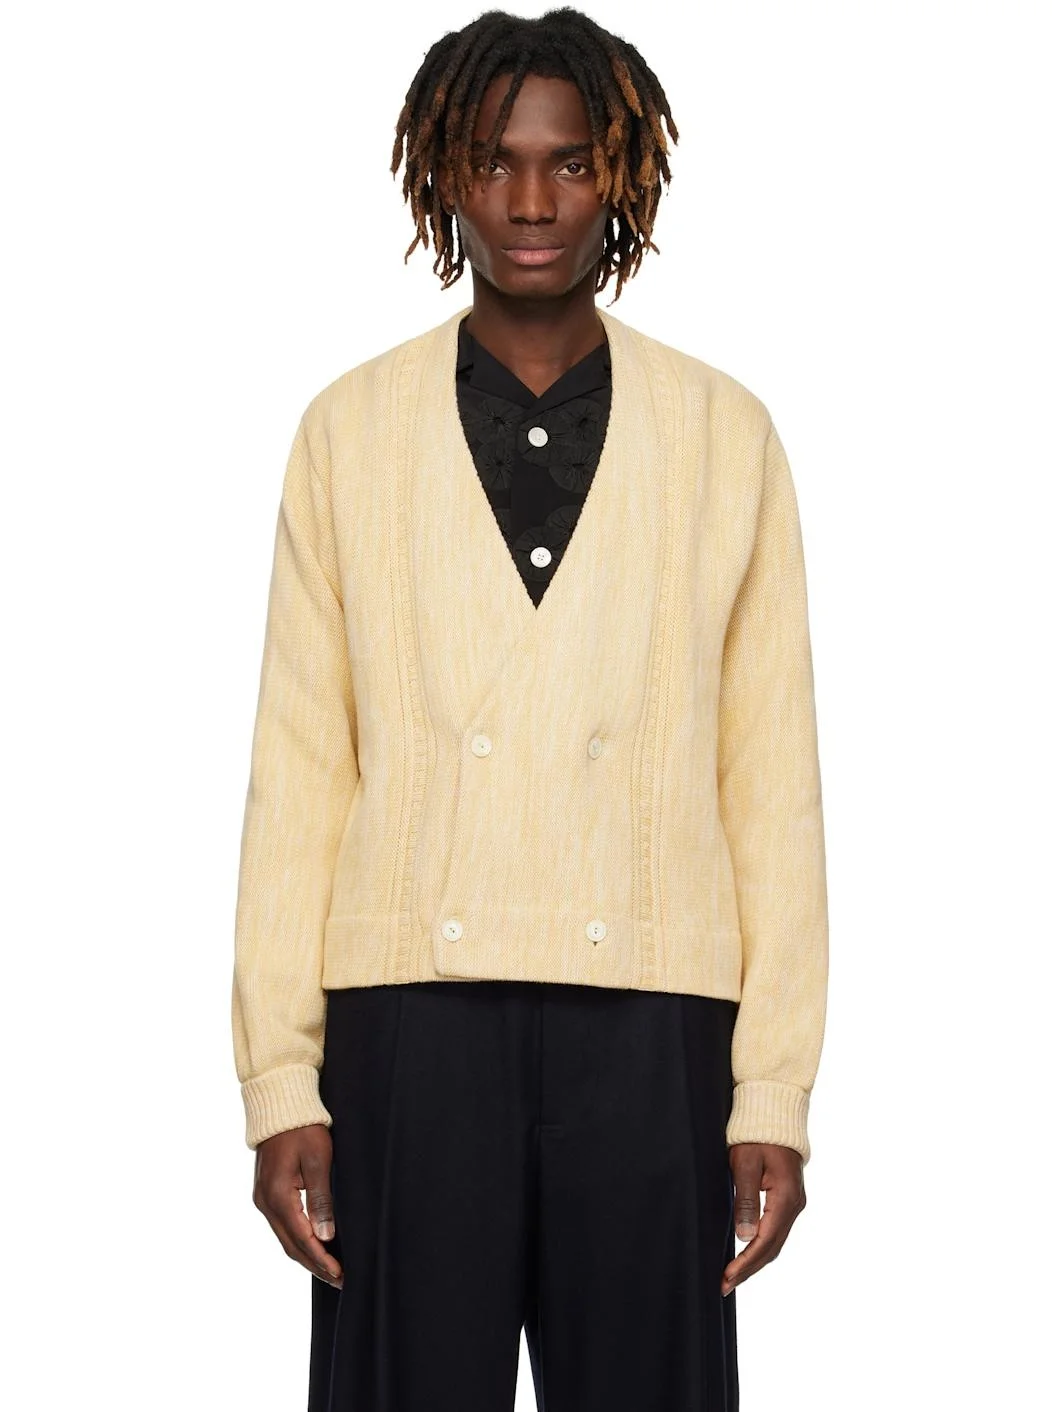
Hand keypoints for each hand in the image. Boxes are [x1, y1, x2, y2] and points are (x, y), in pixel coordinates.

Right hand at [252, 1124, 343, 1288]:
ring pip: (285, 1238)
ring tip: (329, 1269)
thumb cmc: (303, 1130)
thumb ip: (321, 1199)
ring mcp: (262, 1199)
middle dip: (315, 1265)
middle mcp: (265, 1203)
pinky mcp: (266, 1194)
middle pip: (291, 1245)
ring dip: (306, 1255)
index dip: (321, 1260)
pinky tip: (313, 1245)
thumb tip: (326, 1236)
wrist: (280, 1108)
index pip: (302, 1239)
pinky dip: (298, 1240)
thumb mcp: (317, 1161)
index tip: (340, 1275)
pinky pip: (282, 1226)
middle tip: (339, 1280)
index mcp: (278, 1197)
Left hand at [721, 1142, 805, 1295]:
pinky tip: (747, 1253)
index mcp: (785, 1198)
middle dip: (749, 1269)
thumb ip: (745, 1199)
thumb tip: (745, 1235)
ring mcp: (794, 1203)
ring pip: (775, 1242)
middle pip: (772, 1248)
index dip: (745, 1262)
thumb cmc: (756, 1136)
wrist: (775, 1115)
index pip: (765, 1241)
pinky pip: (776, 1231)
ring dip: (755, 1260)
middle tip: (725, 1285)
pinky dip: (761, 1247)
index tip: (726, 1277)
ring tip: (733, 1276)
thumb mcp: (746, 1164)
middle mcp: (794, 1205)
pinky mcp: (788, 1200)